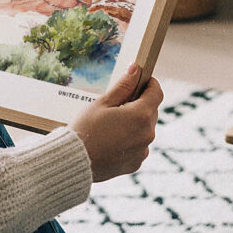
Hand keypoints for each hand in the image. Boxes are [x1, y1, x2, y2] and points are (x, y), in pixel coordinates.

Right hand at [69, 64, 162, 181]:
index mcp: (141, 115)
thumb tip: (136, 69)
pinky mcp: (136, 163)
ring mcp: (143, 150)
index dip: (150, 84)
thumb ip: (123, 86)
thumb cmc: (86, 128)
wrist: (75, 160)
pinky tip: (110, 140)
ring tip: (110, 125)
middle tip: (117, 104)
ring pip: (144, 129)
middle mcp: (147, 134)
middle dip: (138, 104)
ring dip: (134, 123)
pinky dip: (130, 140)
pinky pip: (138, 146)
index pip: (156, 93)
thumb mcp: (103, 103)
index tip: (141, 80)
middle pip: (151, 111)